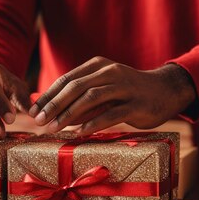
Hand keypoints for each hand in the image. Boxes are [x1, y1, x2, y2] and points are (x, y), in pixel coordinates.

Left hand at [28, 56, 196, 134]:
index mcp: (98, 66)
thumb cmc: (128, 91)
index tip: (32, 111)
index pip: (66, 79)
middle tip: (38, 120)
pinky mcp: (136, 104)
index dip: (48, 95)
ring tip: (54, 128)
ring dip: (69, 114)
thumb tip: (50, 110)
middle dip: (53, 104)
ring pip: (91, 98)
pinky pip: (111, 114)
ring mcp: (124, 88)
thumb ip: (80, 96)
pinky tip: (79, 133)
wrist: (165, 90)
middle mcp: (110, 73)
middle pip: (75, 87)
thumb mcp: (104, 86)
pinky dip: (93, 123)